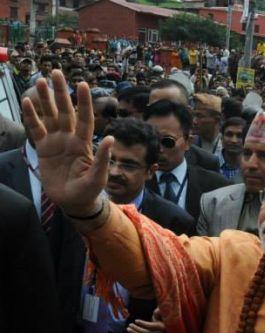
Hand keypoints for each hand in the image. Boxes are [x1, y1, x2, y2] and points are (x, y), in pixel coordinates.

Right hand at [22, 70, 112, 215]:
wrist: (73, 202)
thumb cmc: (89, 191)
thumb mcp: (98, 177)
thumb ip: (102, 158)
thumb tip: (111, 138)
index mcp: (84, 144)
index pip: (85, 118)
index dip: (84, 102)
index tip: (83, 84)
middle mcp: (70, 138)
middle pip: (65, 111)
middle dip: (61, 92)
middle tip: (56, 72)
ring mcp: (56, 142)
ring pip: (50, 116)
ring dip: (45, 99)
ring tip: (39, 81)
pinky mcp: (43, 148)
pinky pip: (36, 129)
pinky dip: (31, 116)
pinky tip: (27, 101)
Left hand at [127, 308, 165, 332]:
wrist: (161, 327)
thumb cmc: (158, 318)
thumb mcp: (159, 314)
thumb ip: (157, 312)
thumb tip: (157, 311)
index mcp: (161, 327)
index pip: (151, 326)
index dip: (142, 324)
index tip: (135, 320)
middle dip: (137, 329)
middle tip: (130, 325)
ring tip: (128, 329)